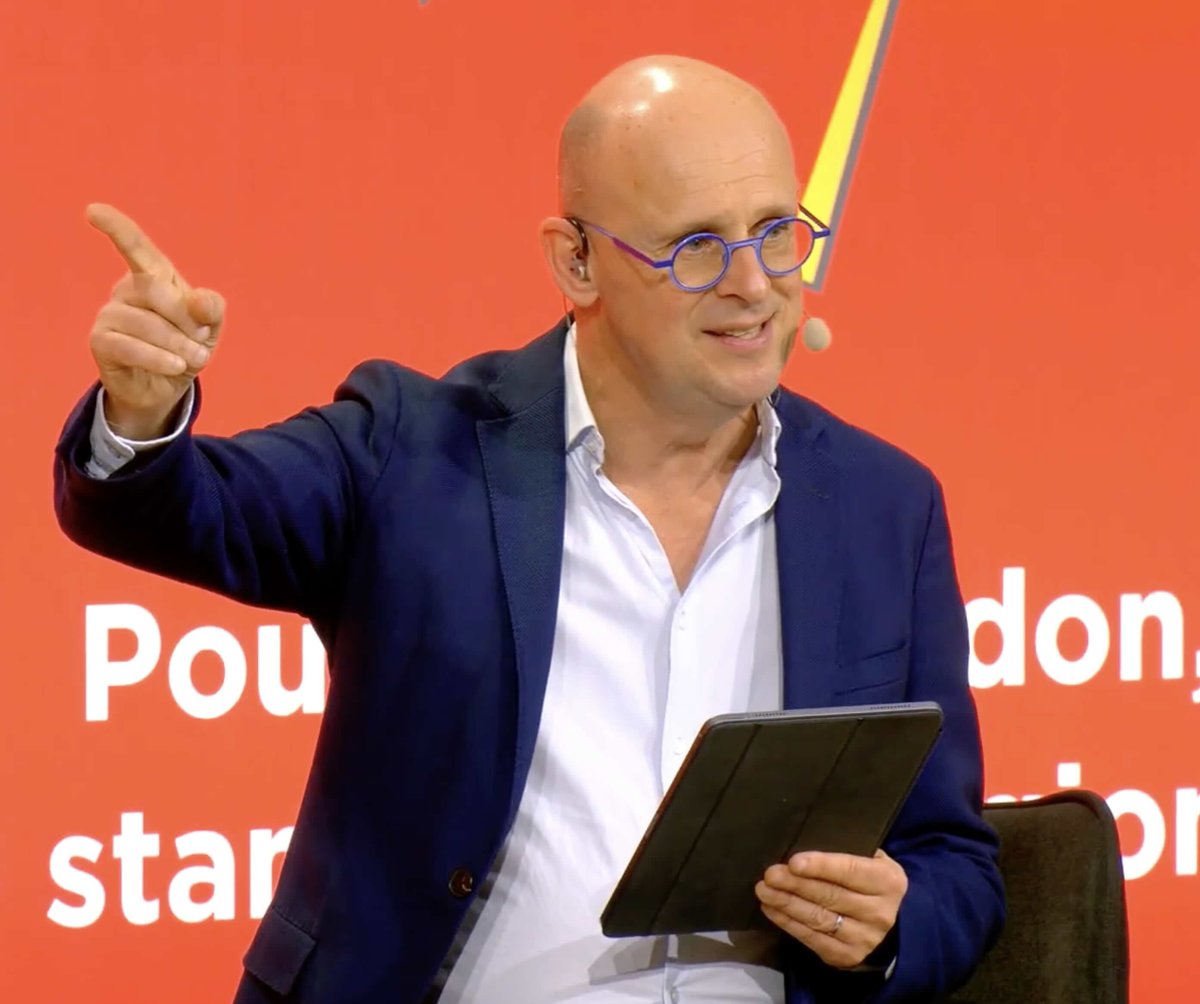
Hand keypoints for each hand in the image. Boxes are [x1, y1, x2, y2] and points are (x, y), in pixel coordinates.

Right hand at [86, 203, 225, 438]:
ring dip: (176, 344)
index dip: (117, 228)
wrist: (167, 387)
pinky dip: (157, 358)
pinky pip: (129, 346)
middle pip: (155, 289)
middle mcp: (127, 289)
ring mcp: (110, 314)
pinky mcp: (100, 341)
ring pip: (144, 322)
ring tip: (192, 359)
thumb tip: (199, 301)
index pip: (136, 247)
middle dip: (186, 318)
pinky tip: (175, 366)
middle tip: (203, 341)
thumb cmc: (187, 347)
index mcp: (154, 277)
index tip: (93, 210)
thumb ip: (210, 309)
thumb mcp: (209, 328)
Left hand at [755, 849, 906, 969]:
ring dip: (786, 904)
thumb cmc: (869, 881)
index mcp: (887, 881)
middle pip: (830, 896)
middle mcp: (879, 912)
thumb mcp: (870, 861)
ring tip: (764, 891)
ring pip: (818, 919)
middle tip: (770, 875)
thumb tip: (804, 842)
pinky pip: (812, 939)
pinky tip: (771, 909)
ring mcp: (864, 938)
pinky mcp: (847, 956)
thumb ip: (847, 851)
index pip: (850, 872)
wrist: (892, 924)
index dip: (821, 866)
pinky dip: (788, 923)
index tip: (794, 862)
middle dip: (795, 885)